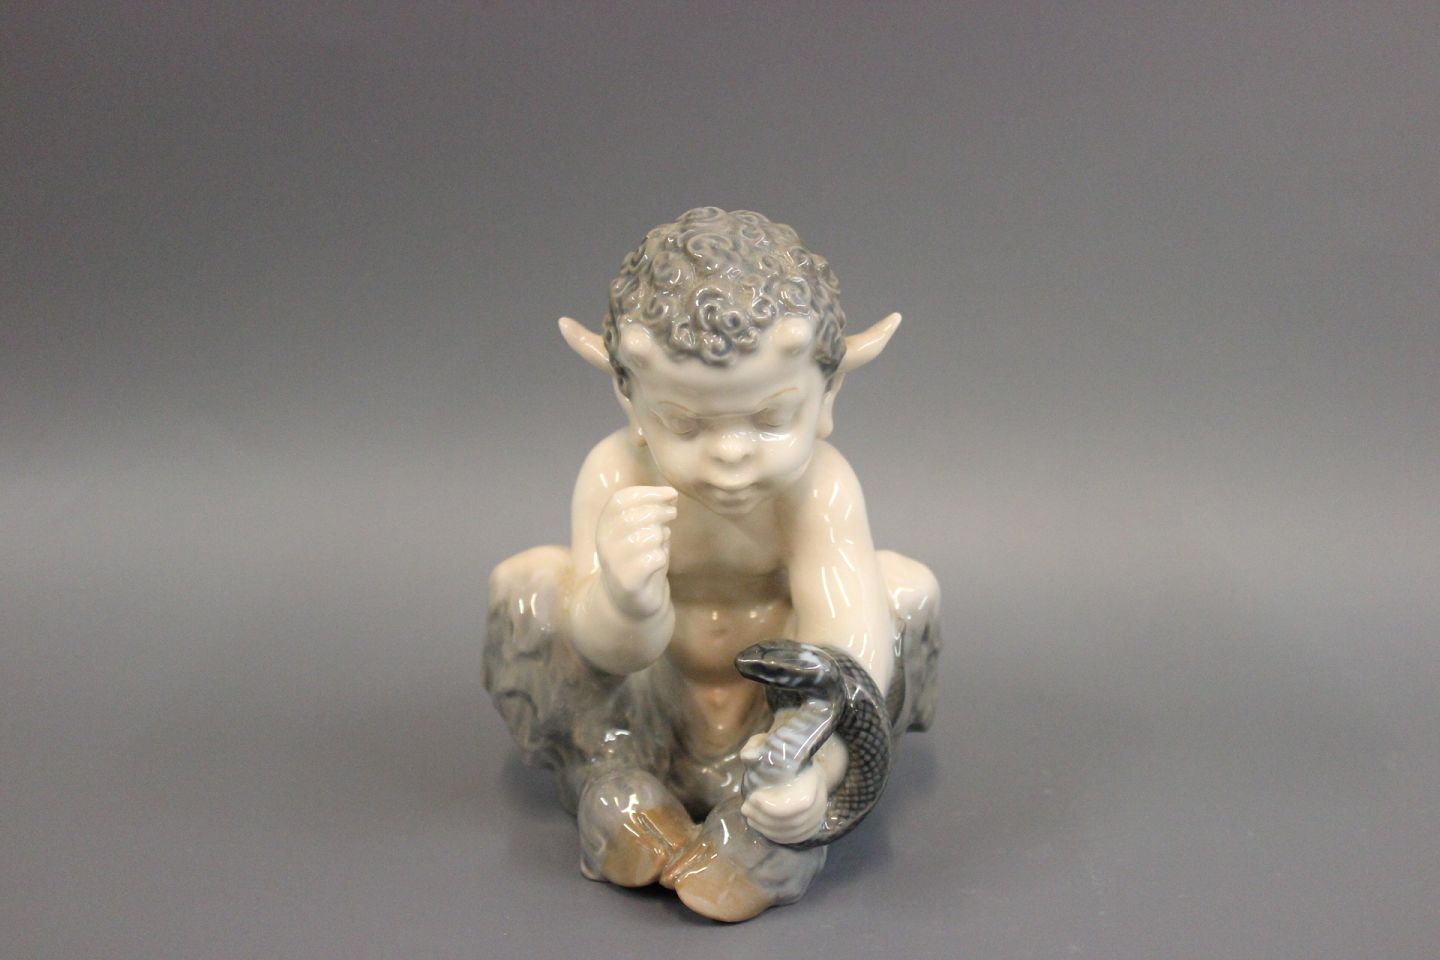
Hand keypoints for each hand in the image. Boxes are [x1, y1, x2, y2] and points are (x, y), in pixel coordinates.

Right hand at [595, 485, 676, 618]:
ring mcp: (614, 564)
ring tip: (661, 541)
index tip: (671, 493)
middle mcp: (604, 544)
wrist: (632, 602)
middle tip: (672, 513)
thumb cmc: (640, 560)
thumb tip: (670, 494)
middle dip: (659, 510)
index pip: (620, 501)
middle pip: (634, 516)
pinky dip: (662, 556)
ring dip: (661, 535)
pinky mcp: (628, 582)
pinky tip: (659, 561)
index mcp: (604, 527)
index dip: (648, 493)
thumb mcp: (642, 531)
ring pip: (648, 537)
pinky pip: (654, 558)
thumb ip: (652, 512)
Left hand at [739, 733, 832, 844]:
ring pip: (794, 831)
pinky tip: (760, 827)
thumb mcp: (768, 743)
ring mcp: (819, 813)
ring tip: (749, 816)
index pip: (802, 803)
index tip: (753, 797)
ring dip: (767, 828)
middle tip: (746, 808)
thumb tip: (748, 756)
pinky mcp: (813, 824)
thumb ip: (757, 747)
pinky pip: (796, 837)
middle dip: (766, 818)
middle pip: (796, 820)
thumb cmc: (782, 753)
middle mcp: (821, 797)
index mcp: (813, 776)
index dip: (775, 806)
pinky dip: (776, 836)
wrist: (800, 762)